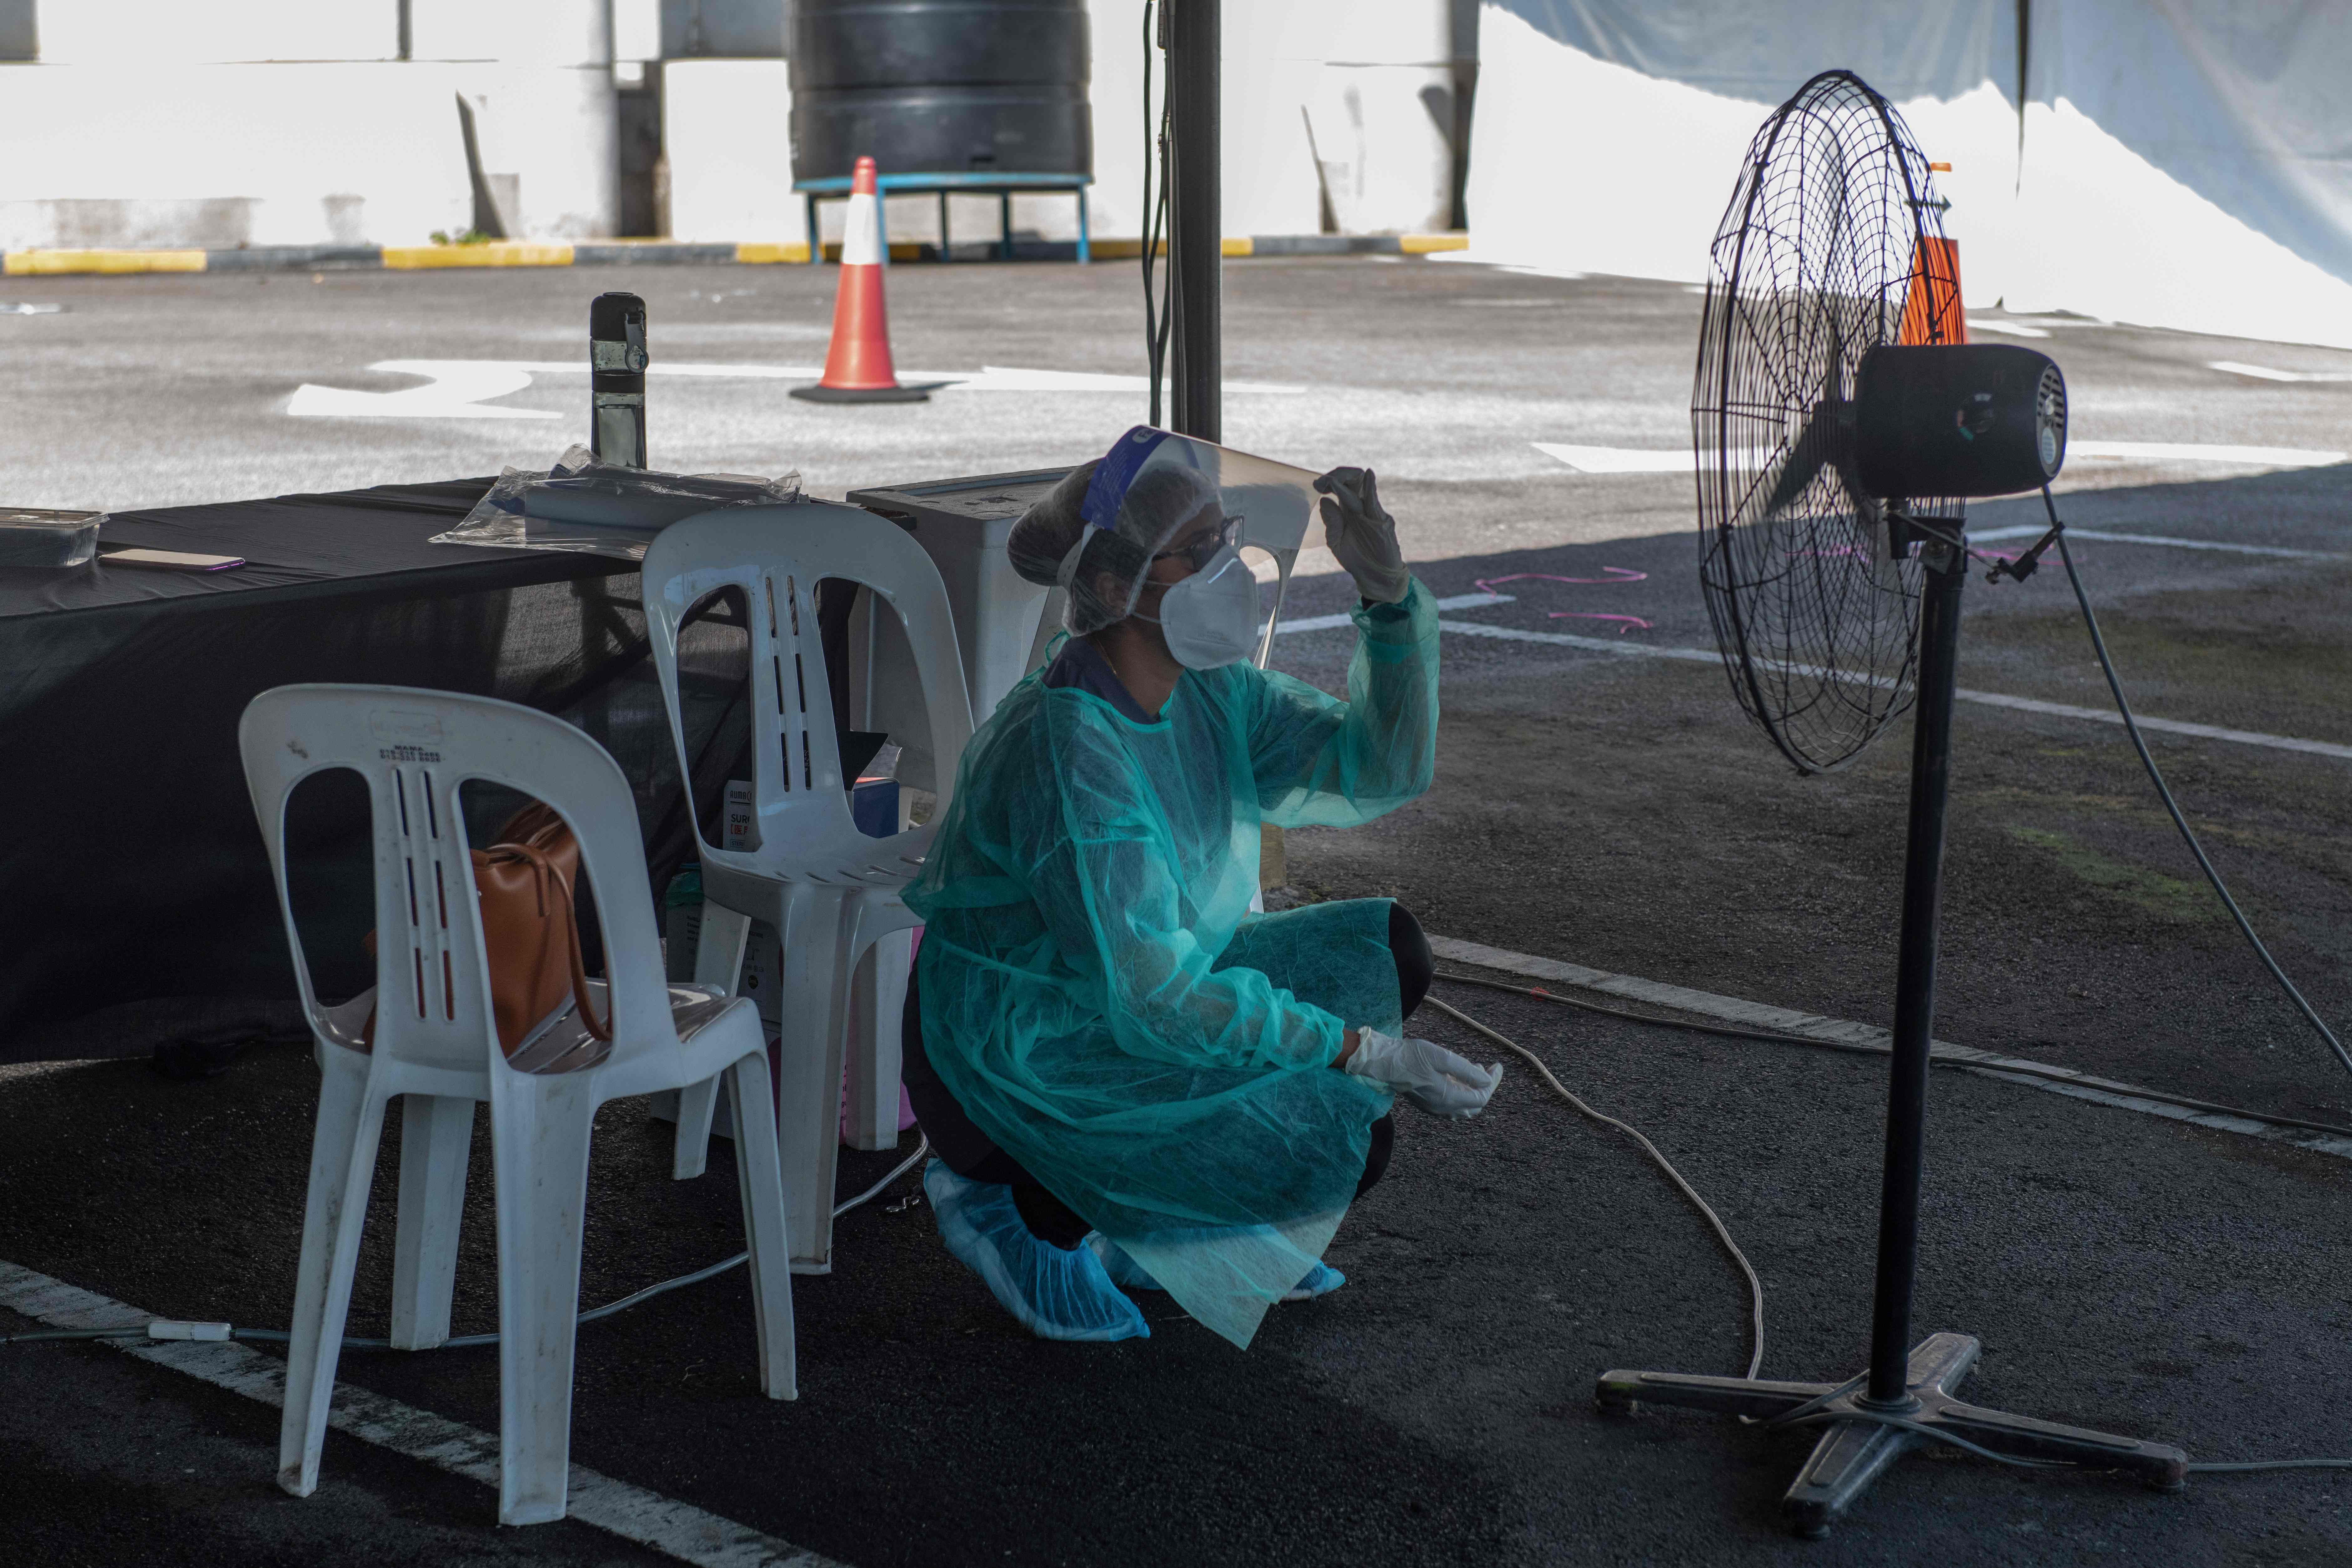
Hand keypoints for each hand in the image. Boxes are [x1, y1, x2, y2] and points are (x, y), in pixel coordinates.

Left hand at [1314, 467, 1409, 604]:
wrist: (1375, 576)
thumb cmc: (1357, 558)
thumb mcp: (1336, 541)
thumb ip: (1331, 522)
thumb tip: (1324, 501)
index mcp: (1349, 510)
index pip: (1341, 485)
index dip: (1329, 480)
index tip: (1317, 485)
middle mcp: (1361, 507)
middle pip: (1353, 479)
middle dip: (1337, 474)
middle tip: (1323, 482)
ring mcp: (1372, 512)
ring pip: (1362, 487)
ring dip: (1348, 478)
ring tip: (1333, 480)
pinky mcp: (1381, 521)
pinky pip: (1374, 502)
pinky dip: (1371, 488)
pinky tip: (1368, 476)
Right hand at [1342, 1027, 1501, 1117]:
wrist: (1383, 1063)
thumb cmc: (1410, 1057)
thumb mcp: (1441, 1057)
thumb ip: (1466, 1070)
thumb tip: (1487, 1080)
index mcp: (1448, 1098)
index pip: (1481, 1097)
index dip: (1493, 1082)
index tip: (1497, 1066)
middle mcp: (1442, 1108)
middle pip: (1474, 1105)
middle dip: (1485, 1087)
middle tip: (1487, 1068)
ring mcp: (1434, 1108)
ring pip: (1463, 1108)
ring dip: (1473, 1091)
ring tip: (1473, 1070)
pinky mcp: (1427, 1104)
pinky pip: (1452, 1106)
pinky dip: (1461, 1093)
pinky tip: (1457, 1078)